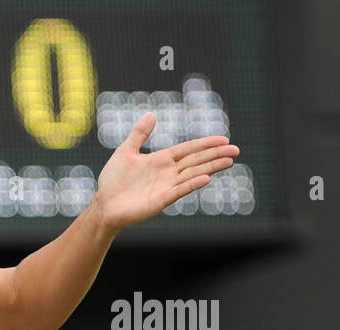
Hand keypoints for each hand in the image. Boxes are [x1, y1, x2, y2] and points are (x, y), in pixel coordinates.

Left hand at [92, 112, 238, 233]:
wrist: (103, 204)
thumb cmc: (113, 180)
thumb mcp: (125, 151)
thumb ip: (139, 134)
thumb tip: (151, 114)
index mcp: (161, 160)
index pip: (189, 149)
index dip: (206, 143)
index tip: (224, 139)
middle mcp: (167, 173)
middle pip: (196, 161)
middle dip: (215, 155)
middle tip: (236, 150)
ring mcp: (165, 187)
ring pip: (192, 174)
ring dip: (210, 167)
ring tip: (228, 161)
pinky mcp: (160, 200)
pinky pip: (179, 191)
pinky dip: (192, 185)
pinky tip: (205, 178)